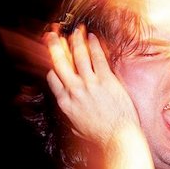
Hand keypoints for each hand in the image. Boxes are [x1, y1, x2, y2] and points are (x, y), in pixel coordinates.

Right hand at [44, 25, 139, 146]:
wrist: (117, 137)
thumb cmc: (100, 136)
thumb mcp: (77, 127)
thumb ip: (72, 115)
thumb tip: (71, 111)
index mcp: (65, 103)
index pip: (53, 78)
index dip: (52, 66)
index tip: (53, 58)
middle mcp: (74, 91)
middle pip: (60, 63)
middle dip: (54, 46)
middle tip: (52, 34)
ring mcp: (90, 84)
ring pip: (79, 56)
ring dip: (75, 40)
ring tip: (75, 30)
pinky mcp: (106, 80)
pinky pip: (98, 58)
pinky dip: (94, 45)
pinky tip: (92, 36)